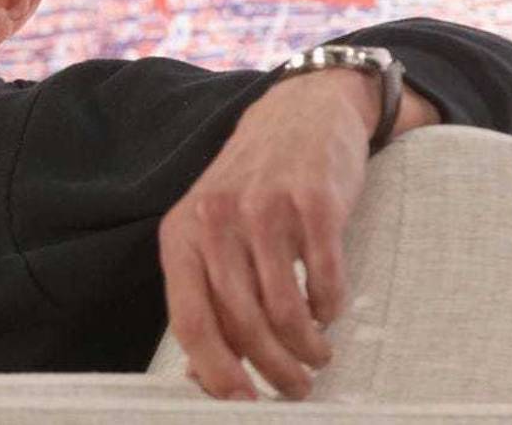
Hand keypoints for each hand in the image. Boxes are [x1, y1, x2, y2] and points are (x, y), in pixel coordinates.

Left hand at [157, 69, 436, 399]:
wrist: (300, 115)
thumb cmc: (252, 187)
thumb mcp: (210, 231)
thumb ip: (205, 292)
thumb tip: (204, 372)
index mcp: (180, 235)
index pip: (190, 320)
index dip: (215, 371)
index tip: (241, 402)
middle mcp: (215, 221)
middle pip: (241, 323)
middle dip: (273, 368)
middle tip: (296, 387)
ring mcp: (264, 210)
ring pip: (283, 309)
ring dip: (306, 347)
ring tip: (317, 356)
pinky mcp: (314, 203)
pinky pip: (323, 279)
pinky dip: (330, 308)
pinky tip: (330, 311)